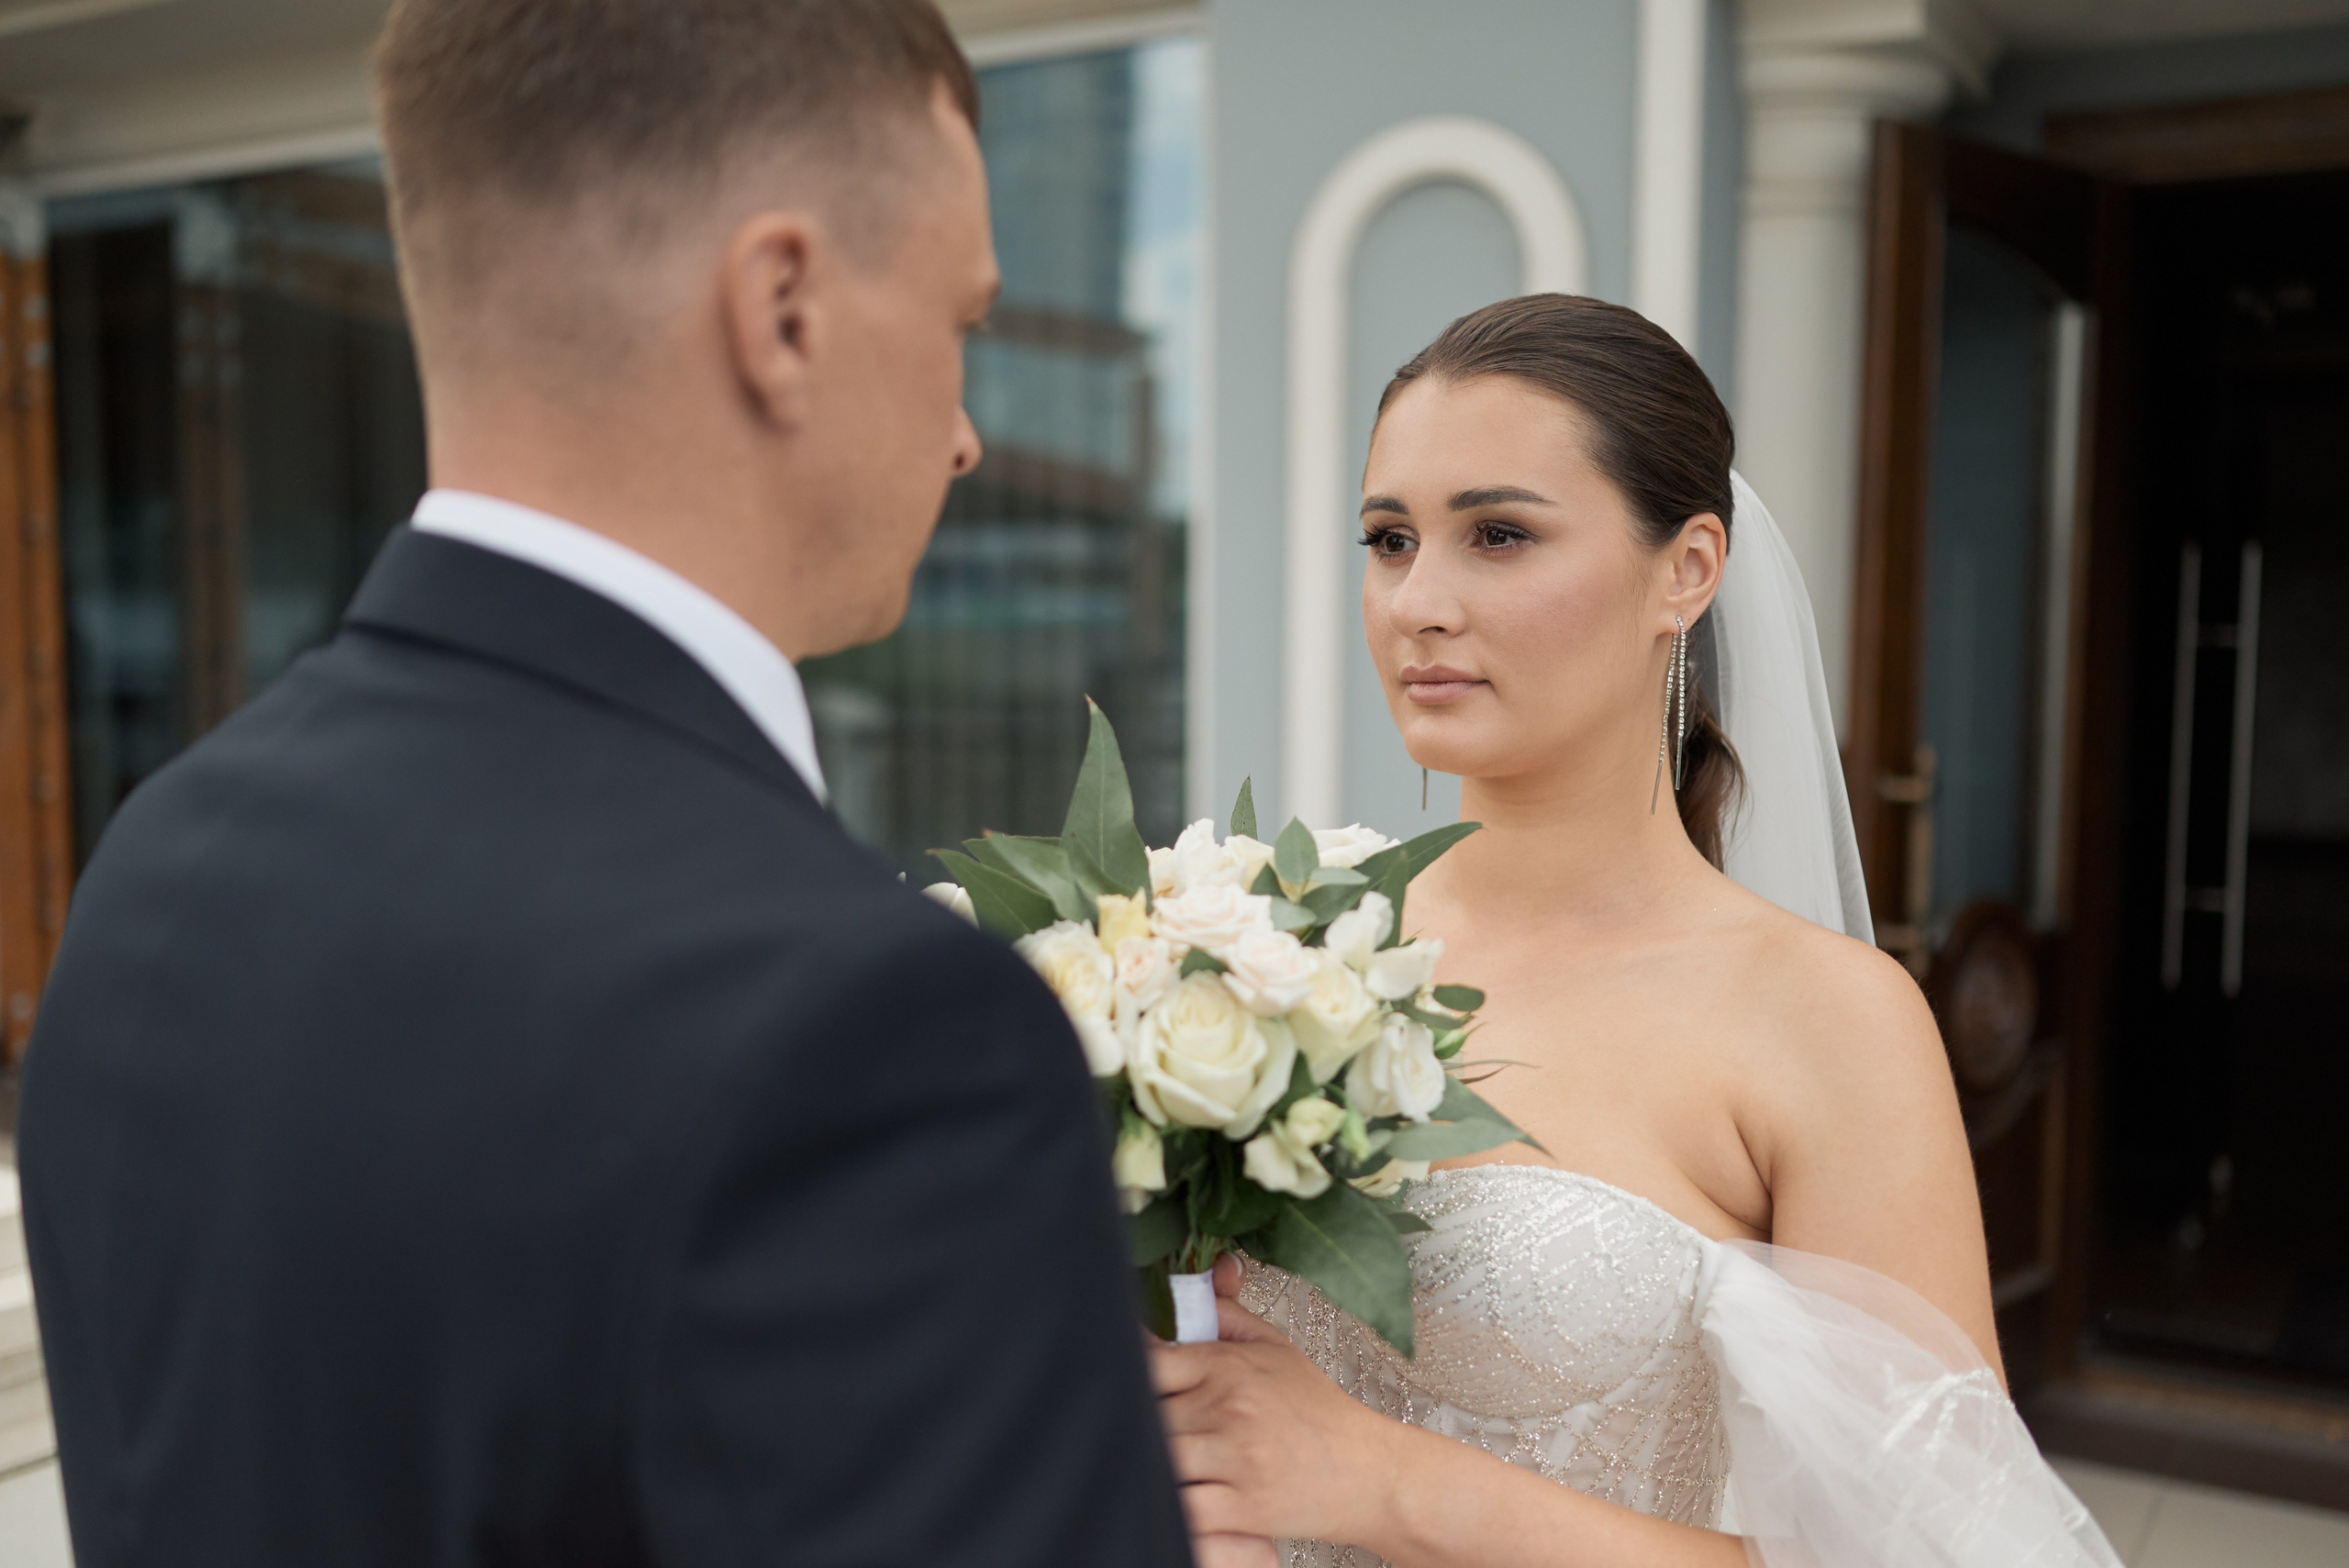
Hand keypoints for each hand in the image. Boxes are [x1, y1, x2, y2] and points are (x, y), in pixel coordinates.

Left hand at [1150, 1257, 1410, 1550]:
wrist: (1369, 1471)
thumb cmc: (1318, 1411)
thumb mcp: (1273, 1348)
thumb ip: (1222, 1314)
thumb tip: (1189, 1282)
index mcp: (1227, 1365)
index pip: (1146, 1365)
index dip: (1129, 1381)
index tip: (1130, 1393)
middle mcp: (1228, 1407)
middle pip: (1145, 1417)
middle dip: (1138, 1429)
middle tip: (1136, 1435)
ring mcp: (1236, 1457)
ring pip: (1158, 1463)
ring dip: (1153, 1469)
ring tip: (1158, 1469)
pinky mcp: (1244, 1507)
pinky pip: (1184, 1510)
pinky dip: (1172, 1510)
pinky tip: (1178, 1502)